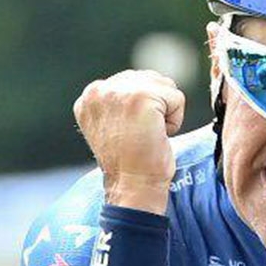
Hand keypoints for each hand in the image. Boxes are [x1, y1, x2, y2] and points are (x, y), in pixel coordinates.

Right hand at [73, 70, 184, 214]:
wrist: (133, 187)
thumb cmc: (130, 163)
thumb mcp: (113, 124)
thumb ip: (120, 100)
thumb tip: (145, 82)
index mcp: (89, 96)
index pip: (132, 81)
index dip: (142, 109)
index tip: (131, 134)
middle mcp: (98, 90)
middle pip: (149, 79)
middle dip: (155, 107)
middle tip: (141, 136)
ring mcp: (119, 91)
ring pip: (164, 86)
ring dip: (165, 113)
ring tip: (149, 135)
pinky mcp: (142, 97)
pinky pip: (176, 98)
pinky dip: (175, 120)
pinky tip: (158, 137)